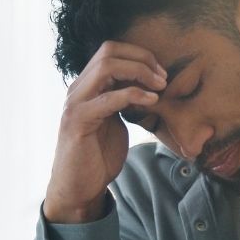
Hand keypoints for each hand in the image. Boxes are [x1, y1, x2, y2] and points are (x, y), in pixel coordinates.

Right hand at [43, 40, 166, 222]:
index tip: (161, 73)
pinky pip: (109, 98)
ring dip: (139, 72)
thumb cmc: (98, 157)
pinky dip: (134, 95)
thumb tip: (149, 88)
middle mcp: (78, 89)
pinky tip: (151, 101)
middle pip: (108, 51)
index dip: (139, 55)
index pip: (110, 51)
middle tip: (163, 77)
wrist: (78, 189)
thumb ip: (124, 102)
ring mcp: (76, 103)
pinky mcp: (79, 121)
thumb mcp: (115, 121)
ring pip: (106, 67)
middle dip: (142, 59)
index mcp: (87, 87)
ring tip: (160, 86)